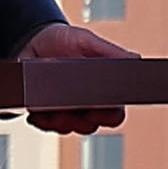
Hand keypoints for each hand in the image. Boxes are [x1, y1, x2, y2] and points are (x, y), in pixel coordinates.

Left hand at [24, 18, 138, 131]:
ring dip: (60, 121)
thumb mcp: (87, 41)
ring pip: (67, 128)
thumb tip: (134, 60)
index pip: (114, 114)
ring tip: (52, 109)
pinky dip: (41, 120)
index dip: (108, 116)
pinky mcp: (43, 114)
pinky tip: (37, 110)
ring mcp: (64, 111)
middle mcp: (85, 104)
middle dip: (81, 121)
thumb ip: (110, 53)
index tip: (97, 111)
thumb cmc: (64, 40)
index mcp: (101, 90)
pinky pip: (44, 126)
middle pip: (90, 125)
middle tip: (71, 110)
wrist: (33, 41)